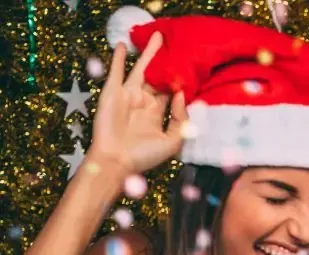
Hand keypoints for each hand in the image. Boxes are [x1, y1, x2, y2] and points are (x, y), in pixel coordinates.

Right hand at [89, 37, 187, 177]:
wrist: (116, 161)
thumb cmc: (144, 156)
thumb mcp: (173, 141)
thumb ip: (182, 119)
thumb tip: (183, 95)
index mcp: (157, 113)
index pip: (172, 92)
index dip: (181, 82)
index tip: (193, 70)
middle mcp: (143, 102)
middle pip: (158, 77)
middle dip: (166, 63)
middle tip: (176, 46)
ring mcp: (128, 95)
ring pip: (141, 69)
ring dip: (148, 53)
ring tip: (156, 37)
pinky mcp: (112, 92)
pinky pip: (116, 71)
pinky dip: (119, 58)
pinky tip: (122, 45)